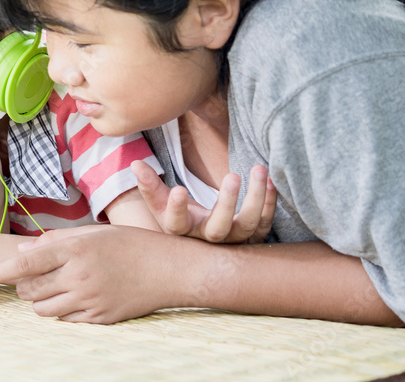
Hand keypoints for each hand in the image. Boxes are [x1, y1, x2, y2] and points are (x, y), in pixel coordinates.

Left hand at [0, 225, 183, 323]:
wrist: (170, 269)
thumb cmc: (130, 244)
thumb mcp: (93, 232)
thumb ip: (55, 240)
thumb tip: (21, 251)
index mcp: (75, 249)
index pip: (25, 264)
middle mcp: (79, 276)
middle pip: (29, 290)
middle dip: (23, 285)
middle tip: (36, 276)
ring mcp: (89, 300)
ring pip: (43, 309)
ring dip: (40, 300)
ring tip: (57, 285)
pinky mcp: (99, 318)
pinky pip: (65, 319)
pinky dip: (62, 310)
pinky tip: (77, 296)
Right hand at [133, 161, 276, 243]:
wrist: (200, 234)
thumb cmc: (178, 213)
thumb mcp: (160, 201)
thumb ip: (149, 183)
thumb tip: (135, 164)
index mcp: (181, 230)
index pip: (176, 223)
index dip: (176, 208)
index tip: (178, 189)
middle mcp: (207, 240)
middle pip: (219, 229)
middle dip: (228, 203)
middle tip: (232, 176)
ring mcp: (232, 240)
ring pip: (247, 226)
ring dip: (256, 198)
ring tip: (258, 169)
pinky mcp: (251, 236)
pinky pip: (264, 223)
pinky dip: (269, 202)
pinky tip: (268, 180)